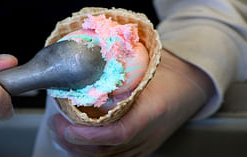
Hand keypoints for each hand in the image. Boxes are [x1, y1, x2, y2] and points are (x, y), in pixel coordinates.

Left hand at [49, 49, 213, 156]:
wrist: (190, 87)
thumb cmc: (168, 73)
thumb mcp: (146, 64)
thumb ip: (118, 68)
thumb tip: (85, 63)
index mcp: (153, 109)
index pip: (120, 132)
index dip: (90, 135)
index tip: (67, 127)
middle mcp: (149, 134)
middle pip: (107, 151)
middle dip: (74, 143)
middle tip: (56, 125)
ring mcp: (145, 144)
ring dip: (78, 149)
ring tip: (60, 133)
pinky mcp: (142, 148)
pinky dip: (90, 152)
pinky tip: (76, 143)